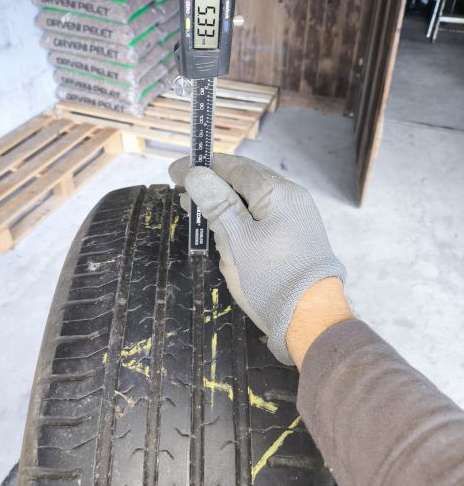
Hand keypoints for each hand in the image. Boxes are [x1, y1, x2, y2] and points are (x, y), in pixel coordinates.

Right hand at [169, 154, 347, 364]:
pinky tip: (222, 223)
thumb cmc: (271, 278)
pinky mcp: (295, 235)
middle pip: (245, 178)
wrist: (311, 319)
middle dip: (212, 181)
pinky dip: (238, 214)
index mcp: (278, 192)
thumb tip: (195, 173)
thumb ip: (216, 202)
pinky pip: (261, 213)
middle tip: (181, 188)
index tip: (173, 172)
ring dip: (223, 198)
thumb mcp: (237, 239)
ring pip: (252, 196)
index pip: (233, 166)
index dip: (202, 166)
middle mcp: (290, 197)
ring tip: (196, 207)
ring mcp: (295, 216)